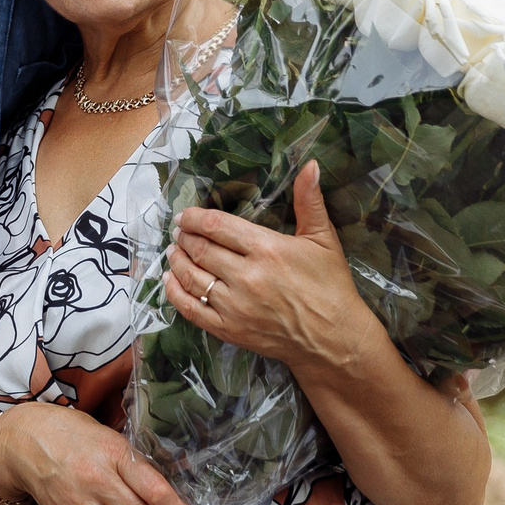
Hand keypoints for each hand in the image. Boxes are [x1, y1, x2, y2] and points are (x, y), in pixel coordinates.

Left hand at [166, 160, 376, 375]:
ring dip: (176, 260)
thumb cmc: (330, 286)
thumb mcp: (324, 239)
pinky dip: (175, 293)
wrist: (333, 339)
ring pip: (191, 277)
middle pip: (200, 249)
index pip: (216, 226)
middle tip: (178, 231)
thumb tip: (310, 164)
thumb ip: (310, 201)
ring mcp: (235, 306)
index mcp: (267, 249)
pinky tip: (170, 281)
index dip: (195, 218)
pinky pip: (192, 309)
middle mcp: (246, 277)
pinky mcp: (230, 330)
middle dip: (184, 237)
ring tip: (173, 250)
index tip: (186, 215)